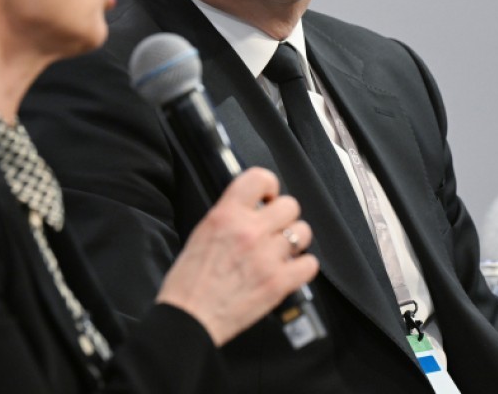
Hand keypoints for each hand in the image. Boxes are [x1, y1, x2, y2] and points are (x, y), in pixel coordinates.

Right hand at [155, 167, 318, 344]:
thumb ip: (229, 217)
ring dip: (294, 241)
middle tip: (274, 228)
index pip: (259, 178)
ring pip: (303, 232)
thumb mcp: (201, 234)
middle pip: (290, 205)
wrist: (188, 320)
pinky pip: (309, 264)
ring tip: (281, 251)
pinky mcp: (279, 282)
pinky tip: (289, 270)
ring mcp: (267, 257)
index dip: (269, 185)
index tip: (268, 196)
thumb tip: (251, 208)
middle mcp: (249, 232)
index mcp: (226, 216)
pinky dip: (302, 267)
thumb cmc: (188, 284)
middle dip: (283, 216)